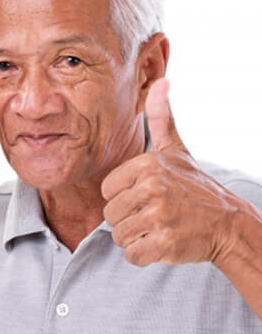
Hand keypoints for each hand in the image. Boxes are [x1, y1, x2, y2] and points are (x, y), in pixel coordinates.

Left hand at [101, 78, 244, 266]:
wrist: (228, 223)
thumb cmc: (194, 187)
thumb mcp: (177, 149)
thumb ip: (162, 118)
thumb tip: (163, 80)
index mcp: (146, 165)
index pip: (107, 191)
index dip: (122, 198)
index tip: (146, 197)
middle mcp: (151, 188)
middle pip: (110, 215)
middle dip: (128, 220)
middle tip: (155, 215)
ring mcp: (159, 216)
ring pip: (119, 236)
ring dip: (136, 238)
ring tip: (159, 228)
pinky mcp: (165, 243)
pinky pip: (132, 255)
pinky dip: (144, 255)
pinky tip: (162, 244)